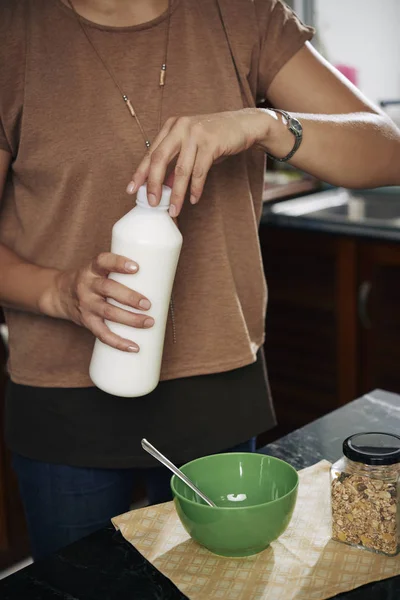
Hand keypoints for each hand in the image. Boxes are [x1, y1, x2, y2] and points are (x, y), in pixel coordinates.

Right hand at [51, 253, 153, 351]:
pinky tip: (134, 347)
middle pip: (108, 289)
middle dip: (129, 297)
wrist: (61, 294)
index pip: (103, 261)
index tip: (136, 267)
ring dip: (130, 319)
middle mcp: (87, 285)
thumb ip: (120, 272)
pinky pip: (102, 334)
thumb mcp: (99, 270)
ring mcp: (86, 304)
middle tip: (148, 304)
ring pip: (108, 312)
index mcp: (92, 269)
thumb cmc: (92, 280)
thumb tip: (160, 280)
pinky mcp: (86, 321)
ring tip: (149, 322)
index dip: (118, 263)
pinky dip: (119, 342)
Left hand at [126, 108, 270, 216]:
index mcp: (171, 127)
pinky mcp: (211, 142)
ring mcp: (195, 133)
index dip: (140, 173)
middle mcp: (180, 127)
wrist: (243, 125)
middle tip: (152, 203)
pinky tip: (194, 199)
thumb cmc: (215, 139)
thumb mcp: (192, 148)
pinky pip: (200, 171)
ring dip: (177, 193)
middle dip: (153, 184)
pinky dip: (196, 188)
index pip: (151, 153)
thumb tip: (164, 189)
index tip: (131, 190)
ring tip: (174, 210)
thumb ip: (177, 164)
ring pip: (181, 169)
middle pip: (159, 159)